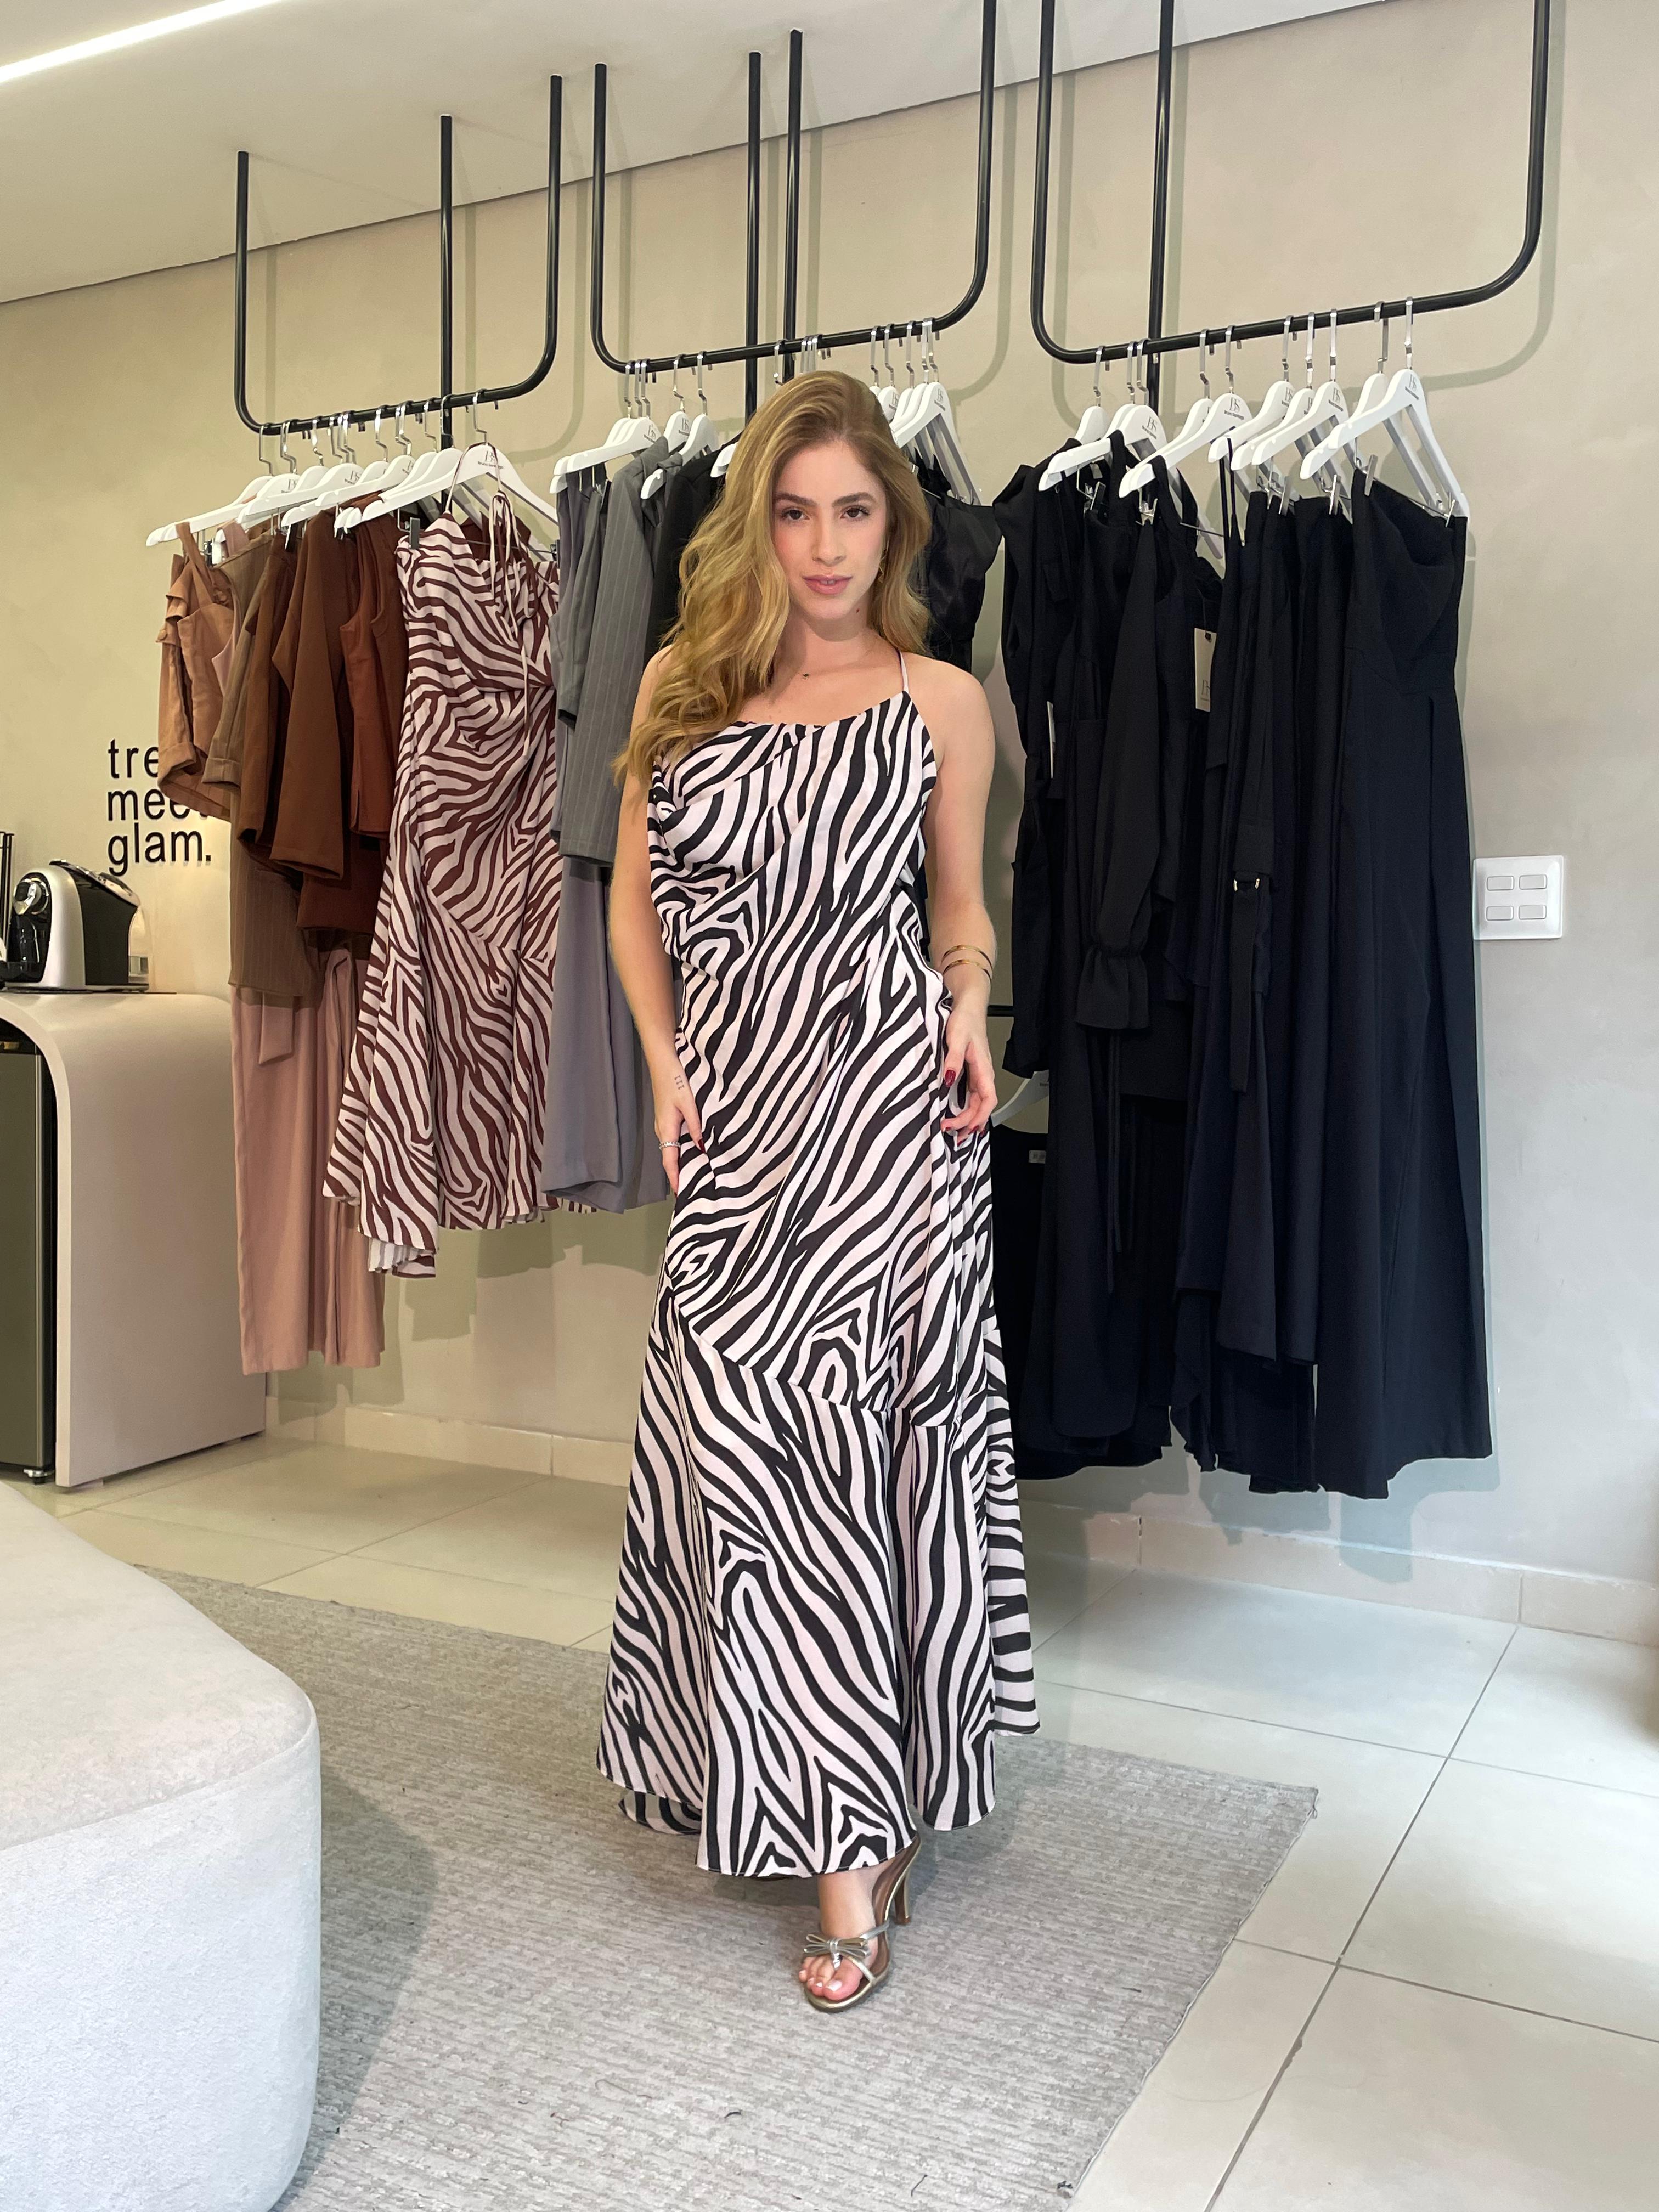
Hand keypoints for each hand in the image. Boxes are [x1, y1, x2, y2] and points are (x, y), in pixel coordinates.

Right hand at [651, 1052, 704, 1196]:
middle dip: (678, 1175)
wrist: (662, 1060)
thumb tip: (702, 1147)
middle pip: (670, 1157)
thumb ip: (696, 1125)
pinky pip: (673, 1139)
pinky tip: (692, 1151)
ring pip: (672, 1148)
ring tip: (693, 1175)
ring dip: (680, 1163)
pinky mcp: (667, 1117)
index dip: (675, 1178)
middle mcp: (662, 1129)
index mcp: (666, 1128)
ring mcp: (663, 1123)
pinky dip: (681, 1150)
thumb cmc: (675, 1079)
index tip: (681, 1194)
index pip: (669, 1160)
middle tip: (690, 1190)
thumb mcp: (689, 1103)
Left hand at [941, 1006, 995, 1141]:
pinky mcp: (971, 1070)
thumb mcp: (957, 1038)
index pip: (987, 1100)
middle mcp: (983, 1074)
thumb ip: (953, 1060)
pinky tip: (960, 1114)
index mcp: (984, 1069)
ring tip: (957, 1132)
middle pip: (982, 1106)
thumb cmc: (966, 1019)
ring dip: (968, 1119)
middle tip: (953, 1135)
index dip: (977, 1117)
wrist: (968, 1005)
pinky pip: (972, 1095)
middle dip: (969, 1124)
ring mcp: (977, 1073)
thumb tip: (949, 1080)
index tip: (963, 1128)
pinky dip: (967, 1108)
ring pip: (978, 1102)